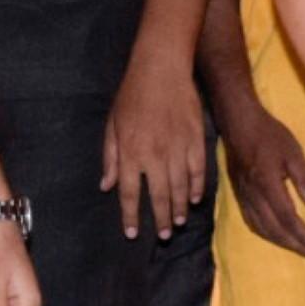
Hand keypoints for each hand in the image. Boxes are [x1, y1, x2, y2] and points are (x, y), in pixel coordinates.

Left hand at [102, 56, 208, 238]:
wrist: (161, 69)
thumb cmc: (131, 95)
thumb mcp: (112, 125)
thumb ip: (111, 158)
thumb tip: (106, 185)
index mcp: (131, 153)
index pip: (130, 193)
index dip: (130, 216)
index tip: (132, 233)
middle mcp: (154, 156)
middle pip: (158, 197)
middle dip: (160, 220)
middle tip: (163, 236)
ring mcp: (178, 149)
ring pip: (180, 188)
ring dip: (178, 208)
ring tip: (177, 223)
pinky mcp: (196, 140)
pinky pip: (197, 171)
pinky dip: (196, 187)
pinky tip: (193, 199)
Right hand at [216, 96, 304, 259]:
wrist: (238, 123)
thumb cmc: (270, 135)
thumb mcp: (294, 153)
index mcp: (268, 186)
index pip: (287, 219)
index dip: (302, 236)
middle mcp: (253, 196)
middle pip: (274, 229)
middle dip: (295, 245)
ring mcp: (243, 197)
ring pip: (261, 228)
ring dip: (281, 242)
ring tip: (299, 249)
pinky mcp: (238, 195)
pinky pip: (251, 221)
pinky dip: (266, 233)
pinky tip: (276, 235)